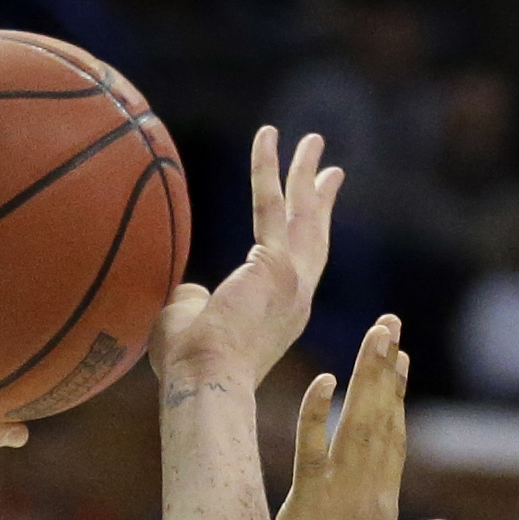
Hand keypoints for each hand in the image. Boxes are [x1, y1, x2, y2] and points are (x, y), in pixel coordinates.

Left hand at [153, 128, 343, 394]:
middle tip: (329, 167)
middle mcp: (296, 298)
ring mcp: (292, 283)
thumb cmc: (189, 365)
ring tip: (312, 139)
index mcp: (281, 314)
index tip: (311, 215)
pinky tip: (267, 136)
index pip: (300, 267)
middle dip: (320, 200)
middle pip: (314, 237)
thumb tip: (190, 289)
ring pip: (303, 216)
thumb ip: (196, 301)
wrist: (202, 383)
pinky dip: (267, 168)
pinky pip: (269, 204)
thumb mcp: (193, 325)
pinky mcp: (275, 267)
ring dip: (306, 174)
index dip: (306, 237)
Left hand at [263, 318, 450, 519]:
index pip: (393, 440)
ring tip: (375, 334)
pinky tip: (324, 381)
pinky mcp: (306, 511)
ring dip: (365, 377)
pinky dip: (317, 416)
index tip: (400, 358)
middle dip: (386, 370)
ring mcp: (340, 502)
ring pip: (356, 426)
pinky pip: (312, 452)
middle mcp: (369, 499)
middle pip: (381, 422)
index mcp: (385, 511)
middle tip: (390, 323)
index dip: (396, 397)